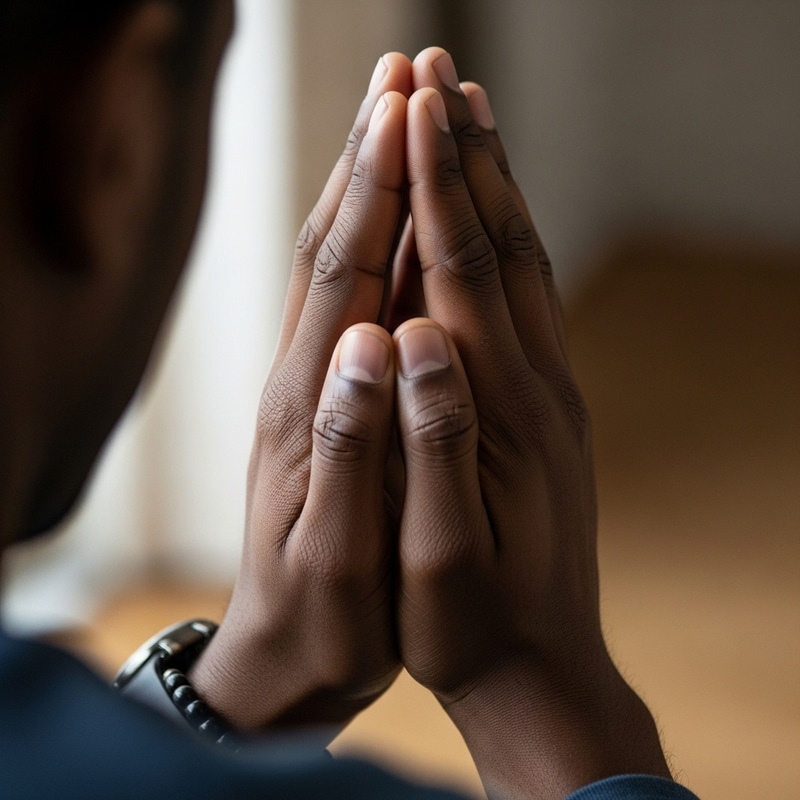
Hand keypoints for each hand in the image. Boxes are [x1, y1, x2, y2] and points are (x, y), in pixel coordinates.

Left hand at [189, 54, 412, 733]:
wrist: (287, 651)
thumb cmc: (325, 614)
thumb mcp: (339, 552)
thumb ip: (350, 447)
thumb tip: (372, 346)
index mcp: (309, 408)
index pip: (342, 275)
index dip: (374, 193)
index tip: (403, 112)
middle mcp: (304, 379)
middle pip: (332, 247)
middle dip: (366, 158)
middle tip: (401, 74)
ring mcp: (311, 385)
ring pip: (338, 265)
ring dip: (364, 186)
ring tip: (396, 117)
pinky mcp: (325, 398)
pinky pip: (350, 303)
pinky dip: (375, 245)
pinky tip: (400, 218)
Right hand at [392, 48, 670, 797]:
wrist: (542, 664)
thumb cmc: (472, 622)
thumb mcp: (439, 554)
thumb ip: (430, 445)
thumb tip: (410, 342)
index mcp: (497, 412)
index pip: (457, 274)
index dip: (434, 187)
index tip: (410, 105)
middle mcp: (535, 386)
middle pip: (499, 247)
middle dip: (467, 154)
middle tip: (438, 73)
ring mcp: (552, 393)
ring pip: (524, 264)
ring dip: (497, 184)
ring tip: (472, 115)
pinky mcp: (553, 408)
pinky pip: (534, 303)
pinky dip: (512, 241)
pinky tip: (497, 217)